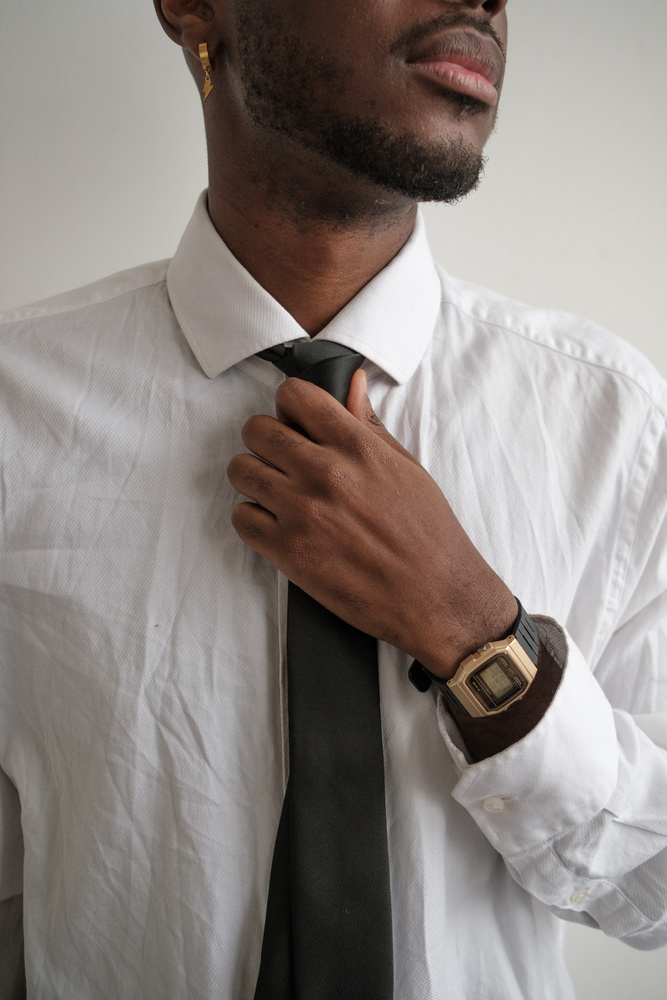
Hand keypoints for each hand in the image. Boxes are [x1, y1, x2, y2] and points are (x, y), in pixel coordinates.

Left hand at [226, 370, 516, 678]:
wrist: (437, 597)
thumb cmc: (429, 534)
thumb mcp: (406, 467)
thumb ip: (368, 424)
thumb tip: (351, 382)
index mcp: (357, 447)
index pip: (295, 396)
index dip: (289, 406)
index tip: (294, 421)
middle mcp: (325, 473)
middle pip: (257, 430)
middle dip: (264, 439)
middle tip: (280, 457)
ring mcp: (303, 512)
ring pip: (241, 471)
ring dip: (253, 476)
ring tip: (275, 490)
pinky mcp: (289, 552)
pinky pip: (241, 518)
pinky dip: (252, 518)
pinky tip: (275, 522)